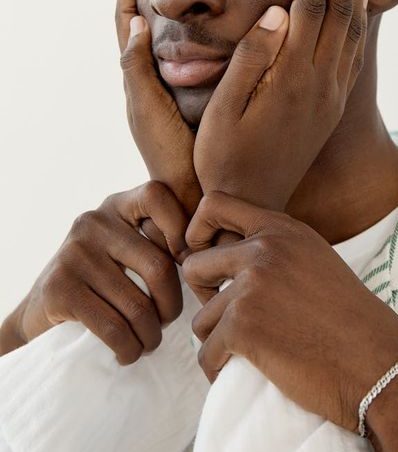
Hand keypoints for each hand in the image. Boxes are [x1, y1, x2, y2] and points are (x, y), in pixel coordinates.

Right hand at [15, 182, 188, 363]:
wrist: (39, 308)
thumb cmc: (101, 278)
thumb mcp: (126, 246)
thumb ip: (158, 238)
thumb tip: (208, 255)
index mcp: (116, 206)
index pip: (158, 195)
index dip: (181, 229)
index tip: (186, 264)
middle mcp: (93, 222)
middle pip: (157, 265)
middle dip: (171, 305)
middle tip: (168, 322)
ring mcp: (73, 253)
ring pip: (137, 304)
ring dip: (151, 335)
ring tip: (150, 342)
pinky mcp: (60, 289)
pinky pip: (113, 326)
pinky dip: (128, 348)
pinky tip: (129, 353)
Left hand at [116, 0, 199, 217]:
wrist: (193, 184)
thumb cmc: (168, 150)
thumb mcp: (147, 106)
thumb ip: (137, 68)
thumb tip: (136, 22)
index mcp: (137, 72)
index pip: (126, 16)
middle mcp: (154, 71)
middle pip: (146, 16)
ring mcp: (176, 79)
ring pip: (177, 28)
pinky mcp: (201, 87)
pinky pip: (204, 47)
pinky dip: (209, 24)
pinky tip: (230, 10)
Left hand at [182, 192, 397, 431]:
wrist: (381, 364)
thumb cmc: (351, 321)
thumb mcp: (315, 262)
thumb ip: (275, 251)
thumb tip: (224, 262)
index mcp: (283, 229)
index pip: (213, 205)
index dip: (199, 234)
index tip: (211, 266)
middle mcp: (265, 249)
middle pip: (194, 265)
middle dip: (205, 298)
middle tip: (231, 320)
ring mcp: (252, 286)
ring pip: (200, 319)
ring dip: (219, 341)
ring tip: (253, 353)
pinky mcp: (244, 326)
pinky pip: (206, 354)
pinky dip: (219, 370)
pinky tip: (244, 374)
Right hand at [193, 0, 369, 210]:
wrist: (254, 203)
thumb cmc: (225, 158)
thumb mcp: (225, 111)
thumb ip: (251, 60)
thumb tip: (277, 12)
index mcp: (292, 77)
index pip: (310, 5)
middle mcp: (321, 82)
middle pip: (339, 8)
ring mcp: (331, 94)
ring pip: (353, 27)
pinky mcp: (333, 104)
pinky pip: (355, 51)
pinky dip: (360, 18)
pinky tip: (358, 1)